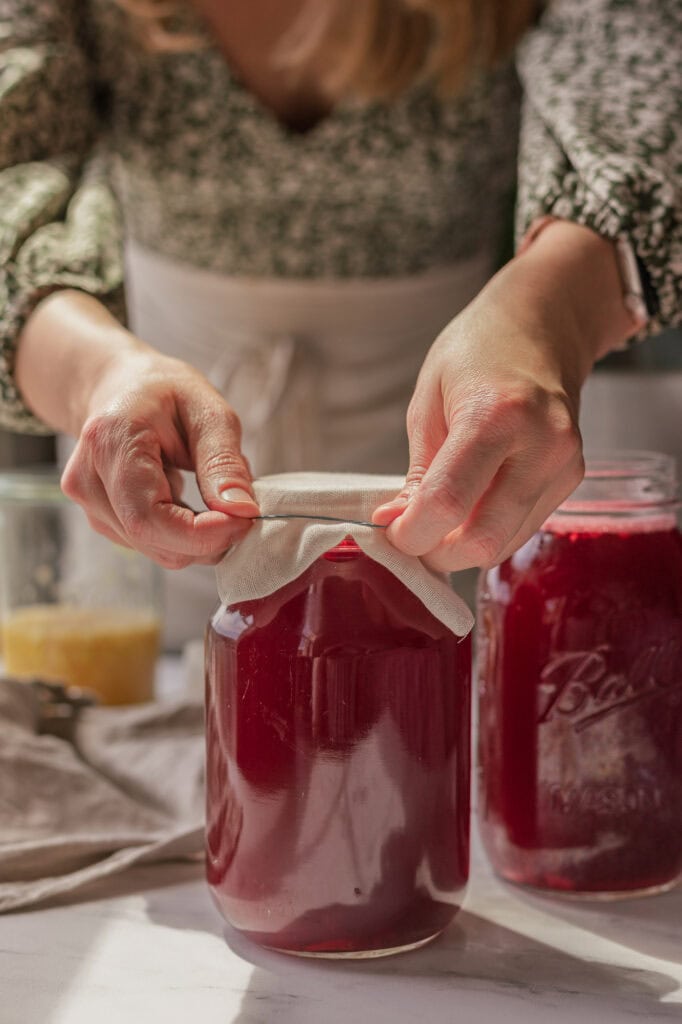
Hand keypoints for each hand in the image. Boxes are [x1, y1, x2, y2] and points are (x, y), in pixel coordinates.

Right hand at [61, 349, 258, 567]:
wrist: (121, 388)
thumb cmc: (165, 393)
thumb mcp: (208, 412)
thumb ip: (223, 462)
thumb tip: (242, 510)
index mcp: (112, 440)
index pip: (149, 516)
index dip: (201, 534)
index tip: (245, 521)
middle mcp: (88, 477)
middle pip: (150, 538)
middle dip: (206, 540)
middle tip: (243, 515)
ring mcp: (89, 502)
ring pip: (153, 548)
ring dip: (196, 541)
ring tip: (215, 502)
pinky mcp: (99, 517)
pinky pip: (149, 544)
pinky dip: (182, 537)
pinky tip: (191, 506)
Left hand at [373, 221, 635, 570]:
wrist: (541, 326)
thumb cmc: (475, 353)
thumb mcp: (428, 403)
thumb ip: (417, 472)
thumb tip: (397, 525)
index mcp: (495, 415)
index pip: (448, 504)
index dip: (411, 534)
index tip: (390, 533)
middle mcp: (540, 444)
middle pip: (482, 539)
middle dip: (437, 553)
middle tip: (411, 537)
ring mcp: (563, 465)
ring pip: (502, 545)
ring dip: (461, 549)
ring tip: (436, 523)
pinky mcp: (571, 479)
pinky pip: (520, 530)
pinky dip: (487, 532)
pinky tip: (469, 509)